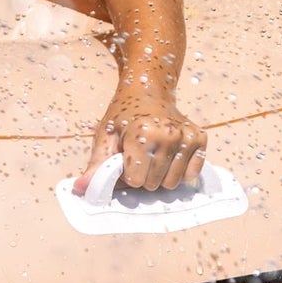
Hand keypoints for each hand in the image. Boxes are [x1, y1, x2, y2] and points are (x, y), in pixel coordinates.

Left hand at [74, 86, 206, 194]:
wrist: (147, 93)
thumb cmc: (123, 117)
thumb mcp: (104, 137)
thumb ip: (96, 166)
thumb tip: (80, 189)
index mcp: (143, 133)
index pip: (135, 180)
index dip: (125, 174)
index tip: (124, 159)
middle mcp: (169, 135)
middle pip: (154, 184)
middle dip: (142, 176)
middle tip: (138, 157)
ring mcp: (188, 138)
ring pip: (173, 183)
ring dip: (160, 176)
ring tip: (152, 155)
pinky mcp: (201, 140)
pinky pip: (190, 175)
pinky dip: (178, 172)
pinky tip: (168, 155)